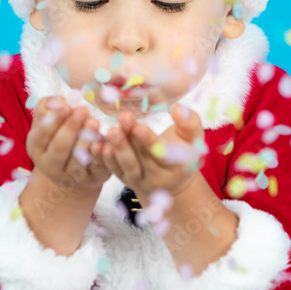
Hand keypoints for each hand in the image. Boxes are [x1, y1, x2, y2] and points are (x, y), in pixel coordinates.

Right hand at [26, 96, 112, 194]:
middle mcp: (50, 165)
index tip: (65, 105)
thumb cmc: (59, 136)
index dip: (53, 120)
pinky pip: (97, 167)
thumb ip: (48, 108)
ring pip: (78, 161)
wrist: (71, 170)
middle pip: (59, 148)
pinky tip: (105, 142)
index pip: (42, 135)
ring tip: (94, 122)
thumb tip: (59, 100)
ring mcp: (71, 176)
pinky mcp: (92, 178)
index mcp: (36, 148)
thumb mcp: (48, 123)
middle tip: (82, 110)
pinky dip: (101, 155)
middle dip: (70, 128)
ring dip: (86, 141)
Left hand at [91, 103, 205, 206]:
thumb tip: (180, 108)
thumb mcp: (193, 137)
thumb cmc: (183, 150)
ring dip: (117, 149)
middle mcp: (157, 178)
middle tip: (120, 122)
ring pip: (126, 166)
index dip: (149, 141)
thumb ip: (190, 123)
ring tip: (111, 131)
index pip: (161, 155)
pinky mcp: (125, 179)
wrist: (172, 178)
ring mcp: (139, 180)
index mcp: (177, 167)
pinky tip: (97, 144)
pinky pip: (113, 170)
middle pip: (141, 160)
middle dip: (129, 141)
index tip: (138, 127)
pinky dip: (104, 158)